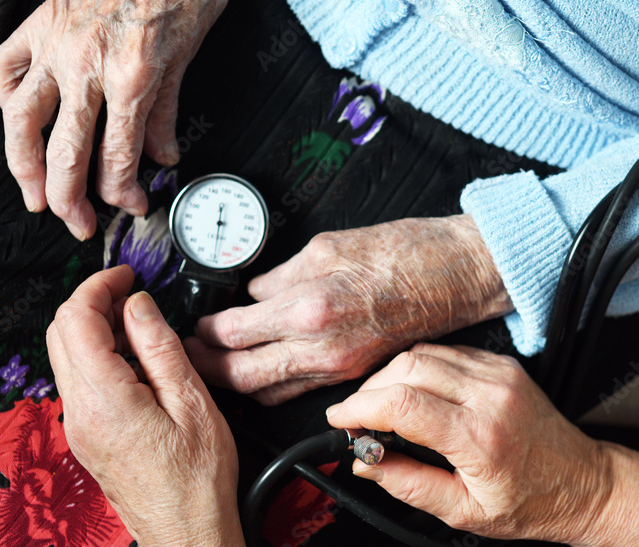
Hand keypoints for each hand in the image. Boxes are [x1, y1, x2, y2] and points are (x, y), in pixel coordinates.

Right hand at [0, 0, 233, 239]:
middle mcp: (88, 62)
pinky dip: (6, 101)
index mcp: (133, 75)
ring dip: (23, 166)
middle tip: (75, 222)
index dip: (122, 193)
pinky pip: (5, 70)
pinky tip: (19, 124)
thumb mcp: (188, 57)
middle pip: (64, 151)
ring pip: (21, 119)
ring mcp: (57, 42)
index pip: (117, 156)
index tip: (132, 206)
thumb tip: (161, 159)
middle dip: (69, 199)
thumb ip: (166, 114)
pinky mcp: (39, 23)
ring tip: (33, 195)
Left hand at [47, 265, 243, 546]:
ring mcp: (79, 427)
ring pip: (66, 356)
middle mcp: (80, 413)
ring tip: (139, 325)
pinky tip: (135, 358)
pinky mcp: (87, 436)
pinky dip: (99, 355)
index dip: (98, 286)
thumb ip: (159, 345)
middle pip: (60, 333)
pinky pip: (80, 381)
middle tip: (130, 292)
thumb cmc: (197, 478)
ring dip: (94, 328)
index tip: (125, 275)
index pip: (77, 319)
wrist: (187, 530)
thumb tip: (138, 305)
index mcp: (105, 399)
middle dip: (91, 301)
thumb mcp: (191, 400)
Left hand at [185, 215, 513, 404]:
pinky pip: (298, 390)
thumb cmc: (400, 254)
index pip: (234, 332)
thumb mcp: (326, 246)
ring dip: (235, 382)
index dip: (204, 331)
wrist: (451, 275)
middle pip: (241, 375)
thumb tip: (254, 291)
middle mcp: (320, 348)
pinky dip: (271, 385)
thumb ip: (280, 275)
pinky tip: (259, 370)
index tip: (194, 324)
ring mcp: (338, 367)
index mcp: (308, 308)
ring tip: (215, 365)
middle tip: (187, 355)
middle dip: (206, 368)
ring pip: (268, 392)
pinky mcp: (351, 373)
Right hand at [325, 344, 611, 545]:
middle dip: (370, 390)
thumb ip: (409, 485)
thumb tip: (367, 465)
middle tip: (359, 419)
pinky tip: (414, 391)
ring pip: (423, 354)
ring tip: (382, 407)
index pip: (402, 405)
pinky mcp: (502, 364)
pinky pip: (446, 352)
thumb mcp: (465, 512)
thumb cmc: (532, 502)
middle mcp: (490, 396)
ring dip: (391, 375)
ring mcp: (498, 374)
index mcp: (480, 438)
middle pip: (407, 369)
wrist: (584, 483)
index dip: (360, 408)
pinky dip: (419, 367)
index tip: (341, 420)